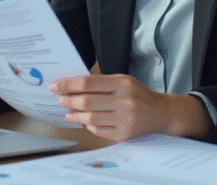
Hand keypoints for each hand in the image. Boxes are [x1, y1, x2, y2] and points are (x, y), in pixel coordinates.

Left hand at [50, 74, 210, 141]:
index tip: (56, 86)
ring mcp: (125, 119)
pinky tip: (84, 121)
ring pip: (90, 118)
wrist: (161, 113)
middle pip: (87, 101)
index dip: (68, 85)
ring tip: (69, 113)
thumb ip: (101, 83)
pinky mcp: (124, 134)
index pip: (88, 83)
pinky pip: (99, 131)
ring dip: (75, 116)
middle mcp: (124, 101)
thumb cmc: (138, 95)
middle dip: (69, 101)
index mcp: (122, 83)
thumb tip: (72, 87)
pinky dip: (88, 126)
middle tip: (60, 100)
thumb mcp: (123, 81)